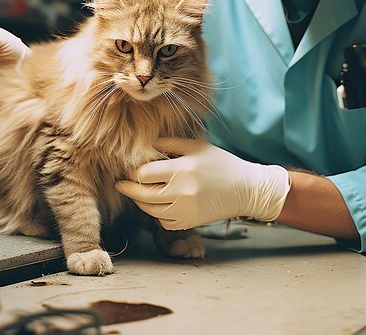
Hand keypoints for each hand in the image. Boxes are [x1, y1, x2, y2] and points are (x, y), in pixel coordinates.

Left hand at [115, 137, 290, 230]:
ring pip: (149, 210)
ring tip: (136, 191)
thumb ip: (169, 143)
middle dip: (128, 188)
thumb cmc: (221, 163)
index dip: (133, 170)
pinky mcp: (188, 223)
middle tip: (120, 183)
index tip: (129, 167)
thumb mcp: (197, 146)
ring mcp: (184, 211)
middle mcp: (182, 192)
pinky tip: (158, 203)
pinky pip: (162, 221)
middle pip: (141, 194)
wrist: (245, 189)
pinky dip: (156, 213)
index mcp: (183, 169)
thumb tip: (145, 144)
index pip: (144, 173)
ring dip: (140, 201)